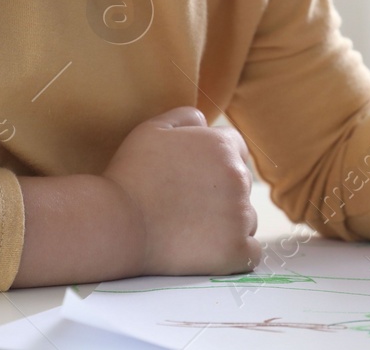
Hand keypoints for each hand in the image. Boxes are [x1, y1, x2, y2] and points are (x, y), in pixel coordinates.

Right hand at [102, 106, 259, 274]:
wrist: (118, 224)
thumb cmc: (131, 175)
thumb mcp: (153, 129)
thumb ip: (185, 117)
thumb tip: (204, 122)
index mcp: (222, 146)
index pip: (238, 149)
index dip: (217, 163)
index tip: (198, 179)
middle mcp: (239, 177)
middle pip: (243, 184)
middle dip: (221, 193)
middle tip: (188, 206)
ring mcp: (239, 215)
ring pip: (247, 218)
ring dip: (228, 223)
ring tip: (192, 230)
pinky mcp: (235, 249)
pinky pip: (251, 251)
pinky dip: (235, 252)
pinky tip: (210, 251)